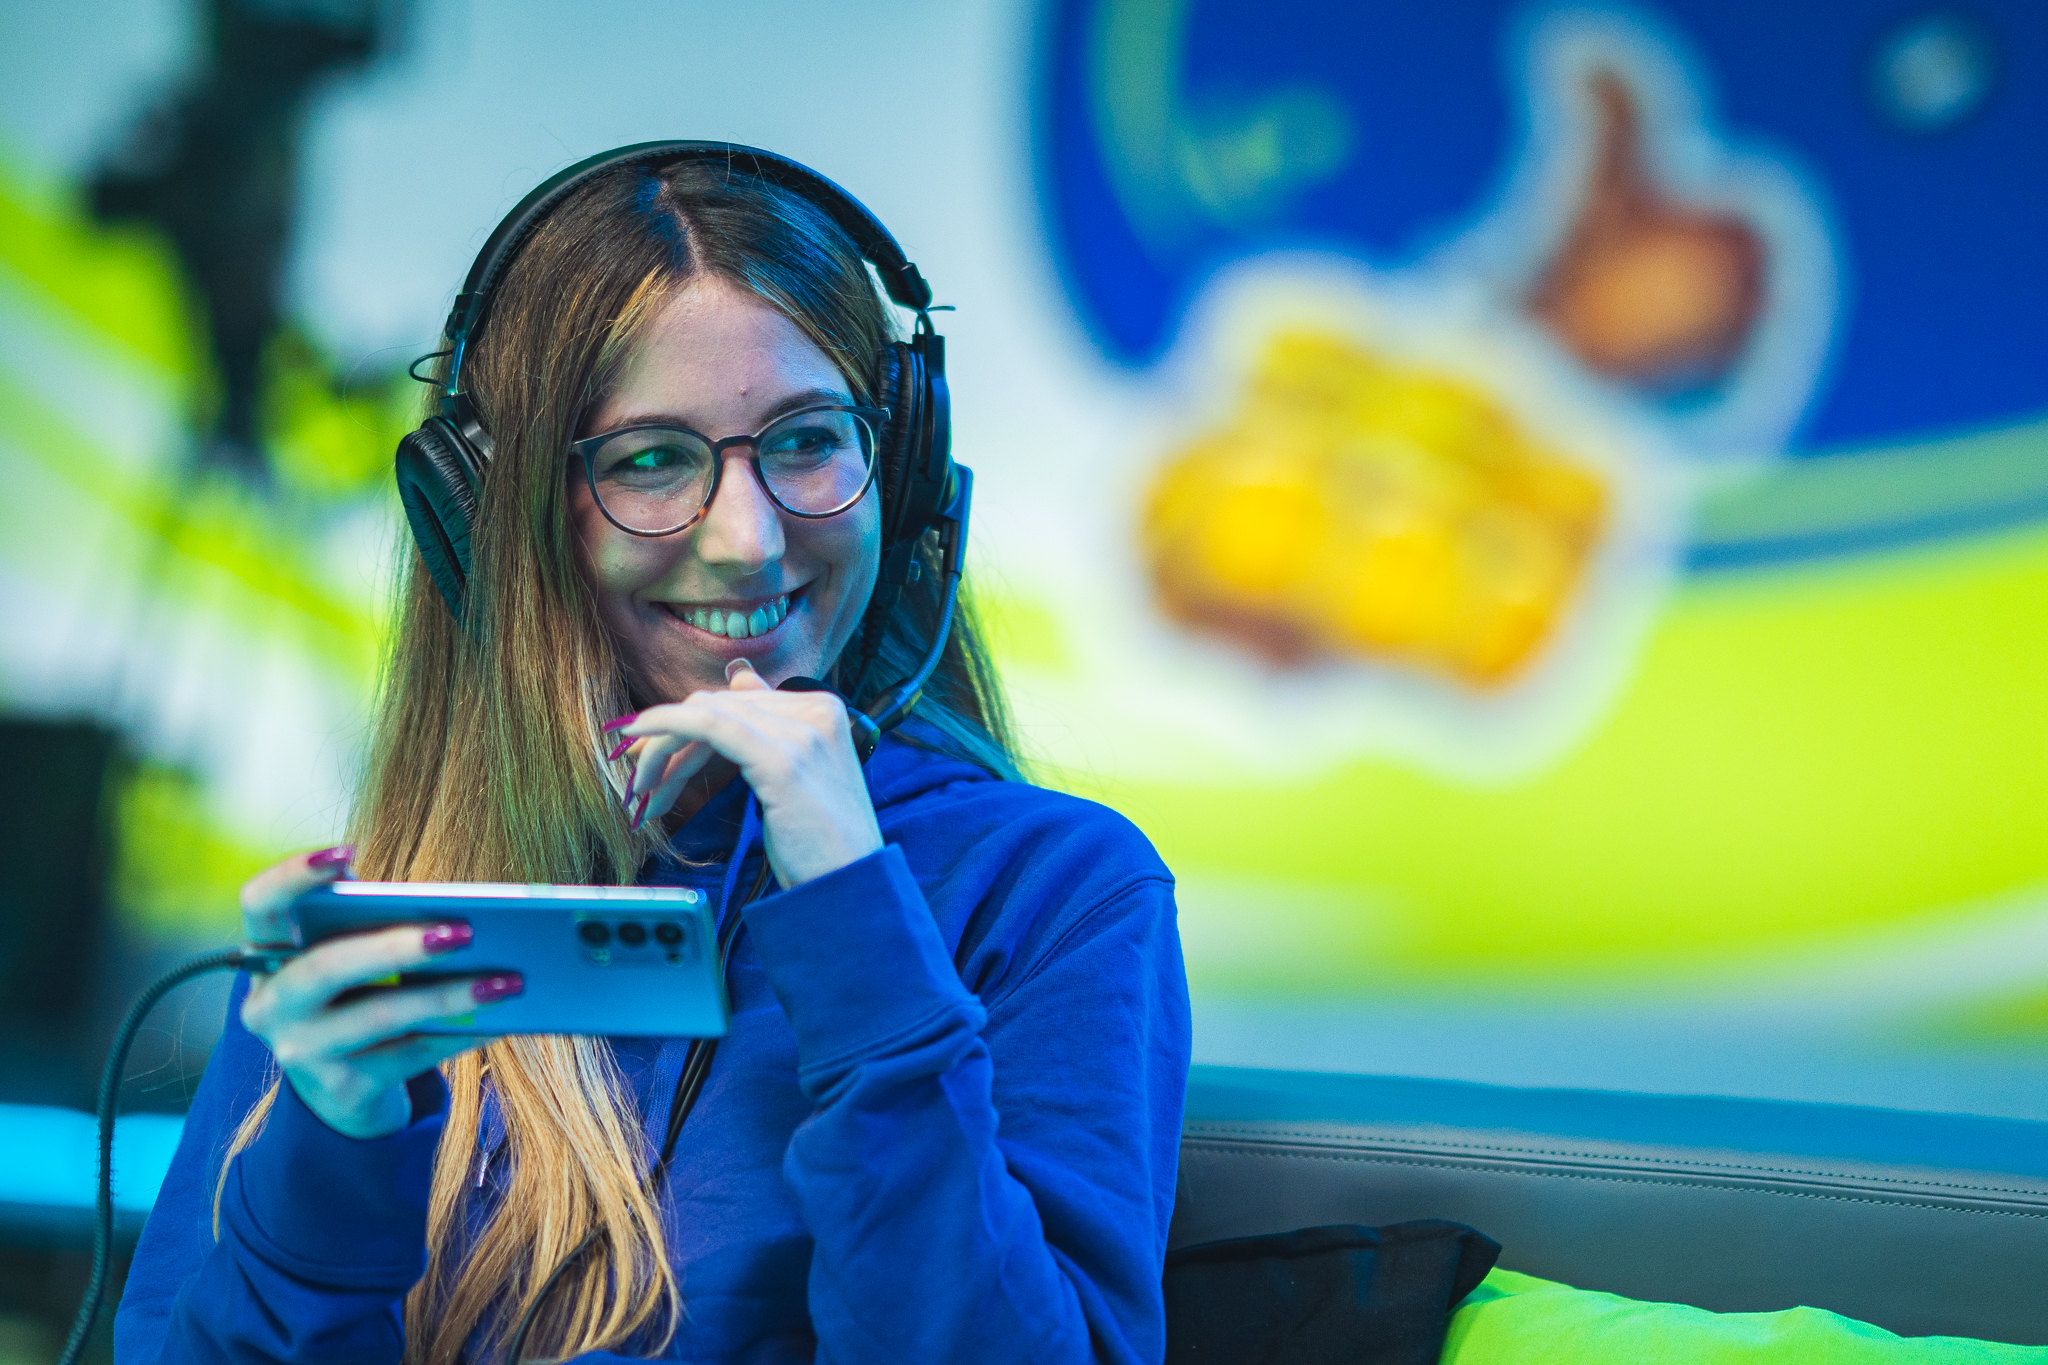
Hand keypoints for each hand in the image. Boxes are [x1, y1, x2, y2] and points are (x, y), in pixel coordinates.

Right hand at [237, 846, 520, 1138]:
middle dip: (396, 947)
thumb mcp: (355, 958)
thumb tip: (463, 912)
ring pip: (379, 1016)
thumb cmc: (359, 995)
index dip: (293, 876)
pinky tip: (503, 1017)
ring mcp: (301, 1052)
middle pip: (327, 967)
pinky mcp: (343, 1089)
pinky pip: (411, 1055)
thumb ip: (378, 925)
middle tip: (464, 931)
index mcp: (268, 954)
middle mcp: (271, 1006)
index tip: (347, 851)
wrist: (344, 1088)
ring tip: (507, 981)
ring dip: (449, 995)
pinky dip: (462, 1032)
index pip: (260, 904)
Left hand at [609, 658, 882, 888]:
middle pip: (720, 707)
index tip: (655, 754)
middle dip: (671, 739)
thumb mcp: (796, 772)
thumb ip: (771, 723)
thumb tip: (739, 675)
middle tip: (640, 776)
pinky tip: (638, 738)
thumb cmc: (821, 842)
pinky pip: (710, 726)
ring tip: (642, 789)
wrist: (851, 885)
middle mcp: (817, 710)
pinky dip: (667, 725)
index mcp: (824, 709)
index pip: (739, 702)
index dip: (690, 723)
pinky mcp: (781, 759)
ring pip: (708, 716)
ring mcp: (802, 732)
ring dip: (662, 748)